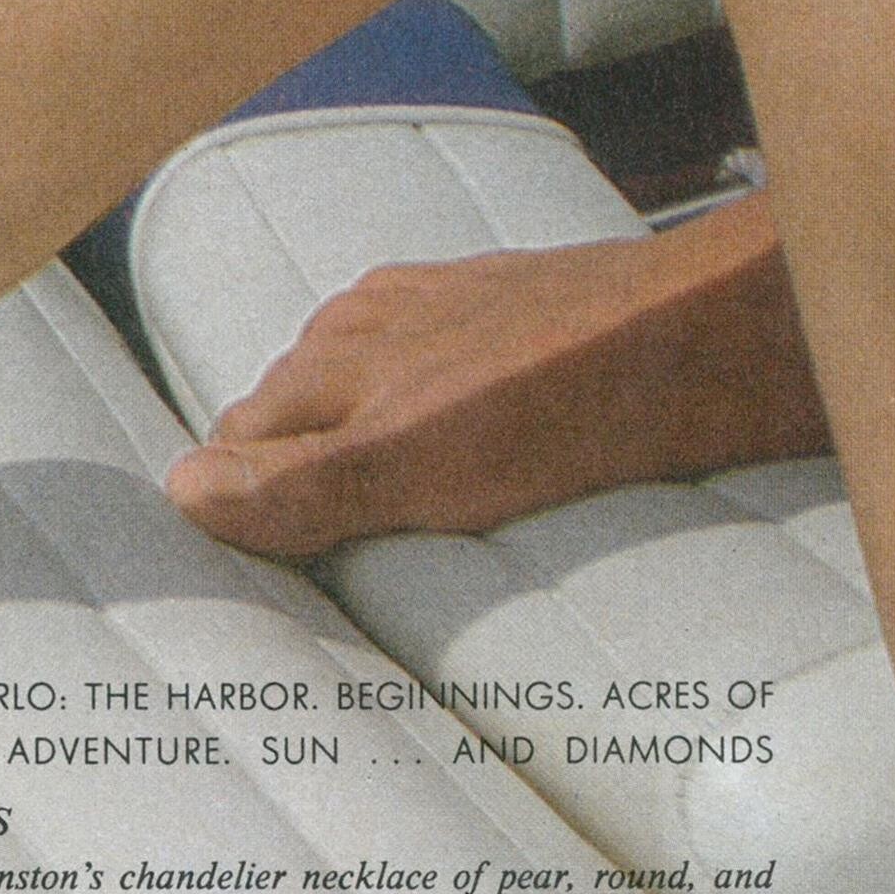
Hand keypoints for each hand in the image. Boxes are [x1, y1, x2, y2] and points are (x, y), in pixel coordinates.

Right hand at [165, 195, 825, 554]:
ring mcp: (453, 310)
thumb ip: (302, 480)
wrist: (713, 338)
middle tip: (317, 579)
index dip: (244, 511)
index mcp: (340, 351)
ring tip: (395, 539)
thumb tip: (180, 492)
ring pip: (373, 396)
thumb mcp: (419, 459)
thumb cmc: (570, 400)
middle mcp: (383, 318)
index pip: (240, 439)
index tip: (255, 583)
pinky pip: (449, 385)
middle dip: (297, 484)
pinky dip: (446, 433)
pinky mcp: (521, 320)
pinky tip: (483, 474)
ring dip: (373, 458)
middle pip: (301, 416)